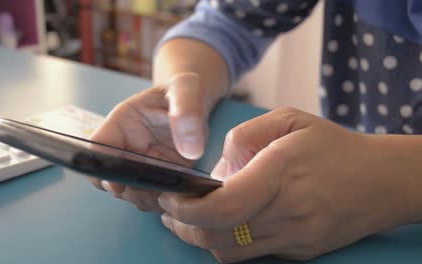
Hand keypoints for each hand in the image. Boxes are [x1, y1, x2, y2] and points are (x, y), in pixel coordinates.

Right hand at [88, 73, 212, 211]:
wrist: (196, 105)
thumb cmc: (185, 91)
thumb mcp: (187, 89)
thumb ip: (187, 112)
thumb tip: (190, 150)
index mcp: (122, 123)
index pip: (98, 147)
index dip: (100, 168)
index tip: (118, 184)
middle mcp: (125, 148)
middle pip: (110, 178)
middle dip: (128, 189)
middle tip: (156, 188)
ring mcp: (140, 166)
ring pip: (130, 193)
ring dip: (146, 198)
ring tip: (171, 189)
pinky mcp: (158, 179)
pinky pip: (151, 198)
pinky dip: (162, 202)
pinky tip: (180, 193)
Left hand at [158, 108, 412, 262]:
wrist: (382, 181)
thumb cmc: (333, 146)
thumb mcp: (288, 120)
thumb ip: (244, 137)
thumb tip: (216, 169)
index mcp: (281, 173)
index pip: (223, 206)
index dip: (187, 208)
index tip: (168, 197)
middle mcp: (287, 213)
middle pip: (218, 236)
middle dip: (183, 227)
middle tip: (169, 211)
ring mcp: (295, 238)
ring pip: (229, 253)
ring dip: (201, 238)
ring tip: (189, 218)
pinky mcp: (300, 252)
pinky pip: (252, 255)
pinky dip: (228, 242)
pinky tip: (224, 224)